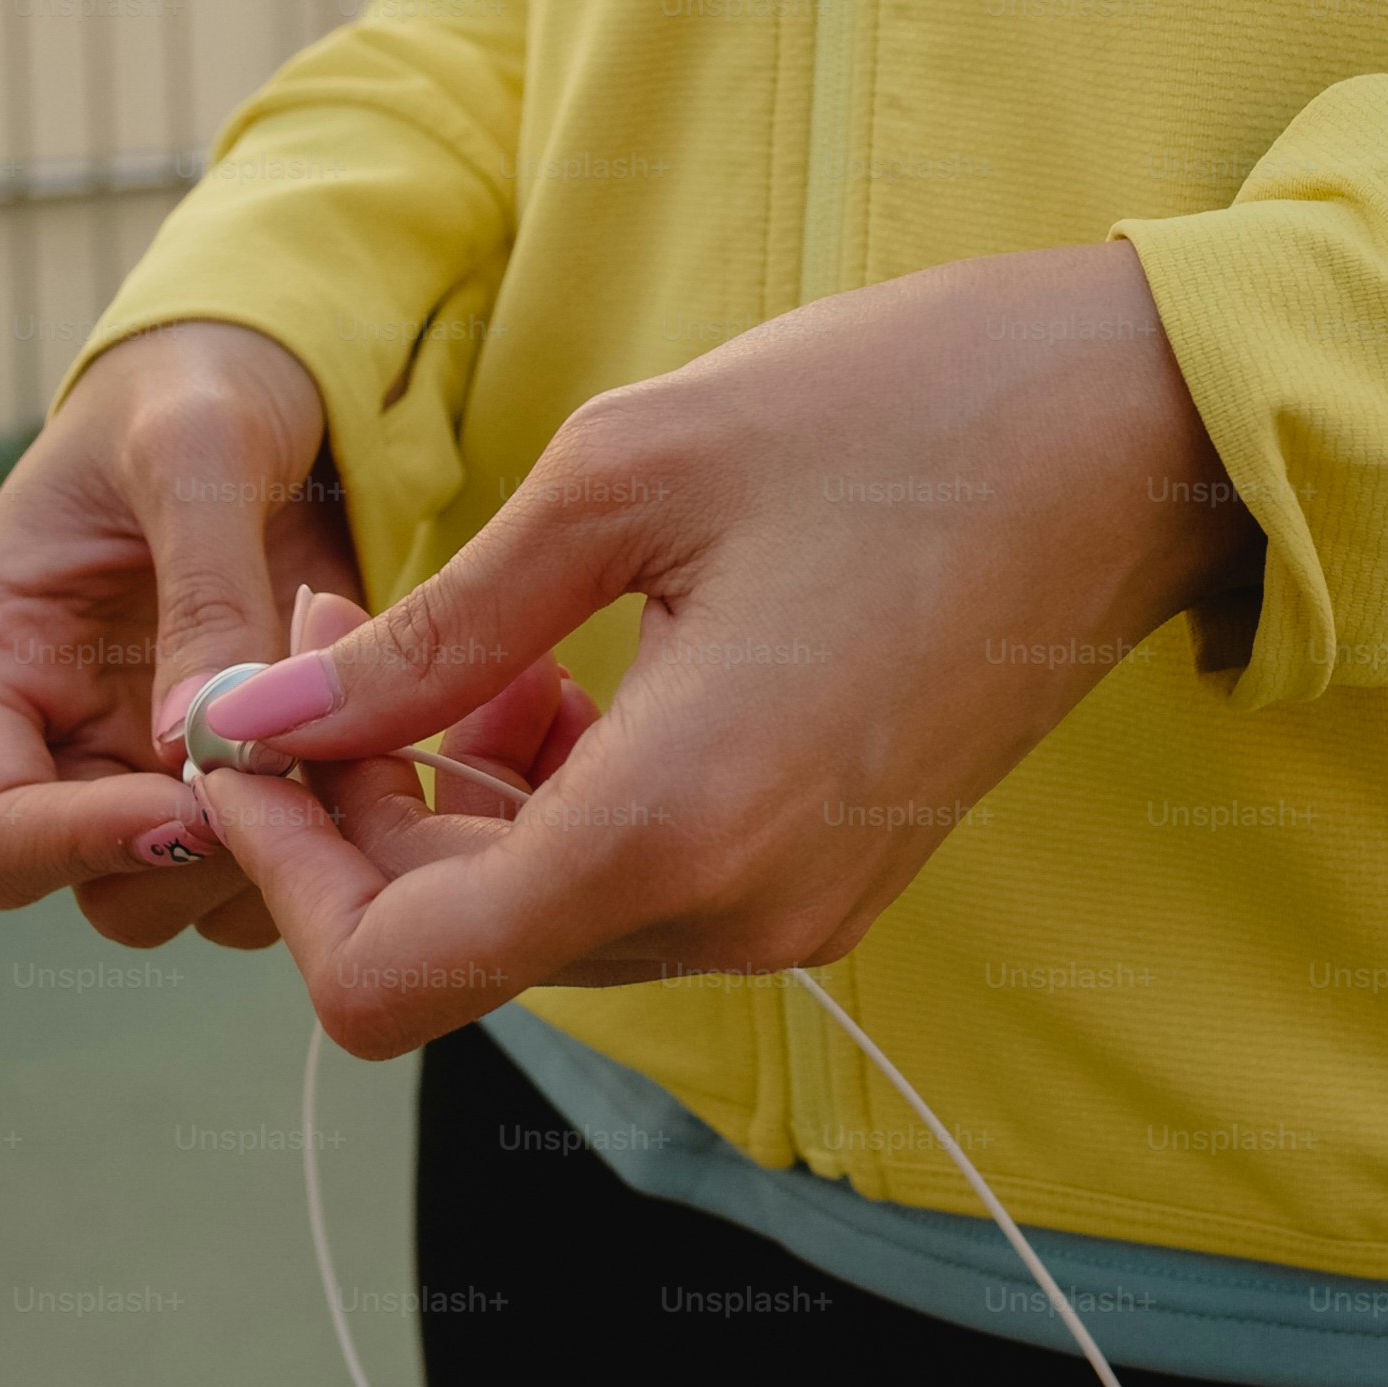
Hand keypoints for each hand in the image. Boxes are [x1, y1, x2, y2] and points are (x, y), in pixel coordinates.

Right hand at [0, 320, 356, 949]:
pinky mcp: (246, 767)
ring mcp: (151, 762)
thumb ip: (202, 589)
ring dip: (283, 853)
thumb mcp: (197, 447)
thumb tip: (199, 749)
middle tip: (298, 774)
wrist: (271, 371)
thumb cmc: (197, 380)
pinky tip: (386, 735)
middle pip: (99, 890)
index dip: (78, 846)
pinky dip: (341, 828)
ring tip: (354, 738)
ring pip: (200, 899)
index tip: (193, 805)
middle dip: (200, 860)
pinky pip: (286, 857)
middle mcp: (59, 737)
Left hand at [193, 241, 1261, 1056]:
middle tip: (316, 637)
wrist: (1140, 426)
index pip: (386, 977)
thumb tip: (251, 728)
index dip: (278, 865)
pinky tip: (545, 662)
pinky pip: (631, 881)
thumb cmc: (892, 408)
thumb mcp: (620, 475)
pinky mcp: (828, 872)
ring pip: (534, 916)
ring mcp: (794, 908)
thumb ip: (428, 634)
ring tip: (430, 626)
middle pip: (449, 947)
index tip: (247, 728)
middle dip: (348, 805)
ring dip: (444, 794)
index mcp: (676, 828)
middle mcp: (736, 912)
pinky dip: (547, 797)